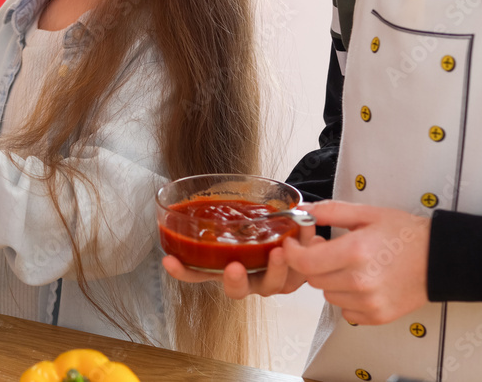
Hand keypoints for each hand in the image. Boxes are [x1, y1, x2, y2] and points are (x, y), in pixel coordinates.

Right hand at [162, 223, 315, 298]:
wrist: (292, 222)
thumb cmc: (257, 221)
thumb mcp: (233, 214)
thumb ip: (213, 209)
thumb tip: (184, 192)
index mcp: (224, 266)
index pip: (196, 273)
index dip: (182, 270)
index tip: (170, 261)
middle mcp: (246, 277)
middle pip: (236, 289)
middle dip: (235, 281)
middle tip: (234, 267)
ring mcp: (271, 279)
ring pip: (272, 284)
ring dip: (277, 269)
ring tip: (281, 250)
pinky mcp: (296, 275)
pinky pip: (301, 272)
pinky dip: (307, 252)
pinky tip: (311, 237)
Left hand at [283, 200, 429, 324]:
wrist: (441, 259)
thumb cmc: (405, 234)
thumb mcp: (367, 213)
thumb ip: (331, 211)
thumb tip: (303, 211)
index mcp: (355, 252)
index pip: (304, 262)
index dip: (292, 253)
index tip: (292, 244)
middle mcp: (360, 281)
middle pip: (313, 279)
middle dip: (313, 263)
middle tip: (328, 250)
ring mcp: (369, 302)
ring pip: (327, 294)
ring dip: (331, 280)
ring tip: (351, 266)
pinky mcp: (377, 316)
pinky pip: (345, 310)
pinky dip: (347, 297)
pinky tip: (362, 282)